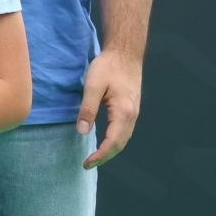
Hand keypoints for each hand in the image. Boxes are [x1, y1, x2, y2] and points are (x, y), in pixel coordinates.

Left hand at [77, 49, 141, 167]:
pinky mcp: (131, 108)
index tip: (86, 163)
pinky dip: (115, 141)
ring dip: (111, 150)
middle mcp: (132, 115)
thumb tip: (81, 131)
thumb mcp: (93, 86)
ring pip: (124, 138)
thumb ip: (87, 109)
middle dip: (105, 157)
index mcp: (123, 112)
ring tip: (95, 157)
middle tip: (88, 164)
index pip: (112, 143)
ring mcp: (134, 112)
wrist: (125, 52)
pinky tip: (105, 141)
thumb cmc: (108, 66)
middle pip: (120, 145)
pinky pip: (125, 131)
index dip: (99, 156)